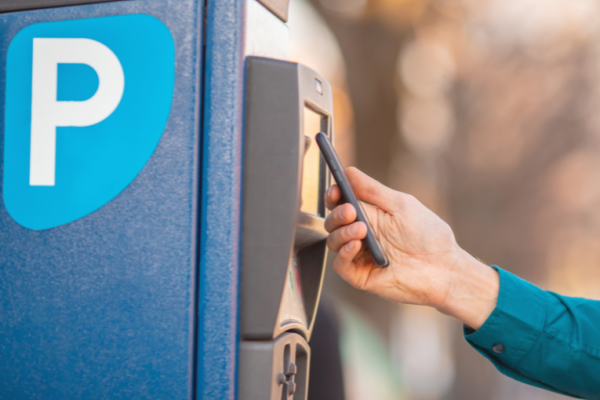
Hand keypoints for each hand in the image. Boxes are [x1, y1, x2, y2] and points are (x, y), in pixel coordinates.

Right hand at [325, 167, 498, 328]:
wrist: (444, 269)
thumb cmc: (428, 236)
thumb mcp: (401, 205)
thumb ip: (372, 190)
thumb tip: (349, 170)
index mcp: (370, 215)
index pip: (341, 204)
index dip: (334, 196)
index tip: (335, 190)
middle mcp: (362, 235)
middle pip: (333, 222)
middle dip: (337, 214)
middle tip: (350, 211)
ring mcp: (360, 256)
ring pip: (333, 241)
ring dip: (341, 232)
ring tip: (361, 230)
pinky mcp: (360, 275)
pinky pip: (340, 265)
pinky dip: (343, 253)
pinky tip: (355, 245)